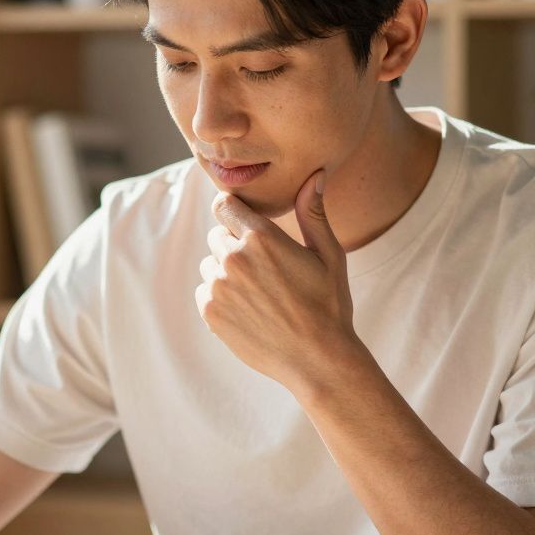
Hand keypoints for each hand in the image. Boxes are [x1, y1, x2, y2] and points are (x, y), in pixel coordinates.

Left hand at [195, 170, 359, 397]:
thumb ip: (314, 212)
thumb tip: (316, 174)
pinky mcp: (210, 312)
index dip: (234, 213)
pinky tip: (249, 311)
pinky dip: (220, 298)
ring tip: (260, 294)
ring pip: (210, 265)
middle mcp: (233, 259)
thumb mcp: (329, 255)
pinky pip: (205, 292)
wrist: (317, 360)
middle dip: (235, 244)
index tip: (246, 224)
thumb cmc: (329, 306)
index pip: (224, 205)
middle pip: (217, 235)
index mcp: (261, 239)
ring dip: (226, 273)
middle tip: (265, 270)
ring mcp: (218, 287)